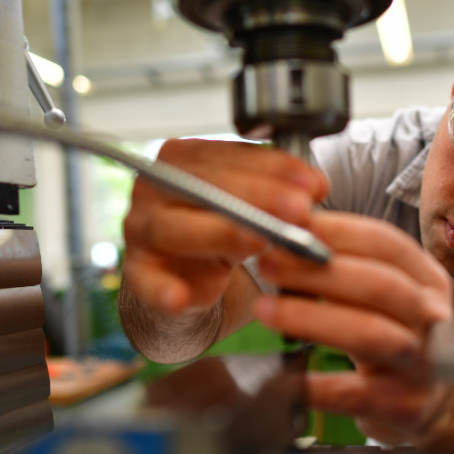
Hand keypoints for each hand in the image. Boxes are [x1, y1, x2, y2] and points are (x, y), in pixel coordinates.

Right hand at [123, 136, 327, 315]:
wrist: (184, 272)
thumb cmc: (220, 227)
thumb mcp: (252, 207)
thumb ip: (279, 193)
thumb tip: (316, 186)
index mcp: (185, 159)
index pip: (230, 154)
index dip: (274, 168)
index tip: (312, 184)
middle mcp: (157, 186)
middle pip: (205, 186)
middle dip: (257, 197)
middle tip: (299, 210)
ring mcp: (141, 227)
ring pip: (176, 228)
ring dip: (221, 234)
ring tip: (258, 240)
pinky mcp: (137, 270)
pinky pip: (146, 281)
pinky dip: (162, 291)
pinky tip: (181, 298)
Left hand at [252, 211, 453, 448]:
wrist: (421, 404)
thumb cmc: (388, 336)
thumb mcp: (377, 294)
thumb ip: (343, 263)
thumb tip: (291, 228)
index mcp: (427, 279)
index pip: (387, 243)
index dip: (338, 231)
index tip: (291, 225)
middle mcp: (432, 317)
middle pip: (379, 284)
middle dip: (318, 271)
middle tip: (268, 264)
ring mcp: (424, 363)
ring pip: (370, 334)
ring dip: (311, 318)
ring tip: (264, 310)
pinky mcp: (405, 406)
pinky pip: (356, 393)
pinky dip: (318, 385)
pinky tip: (286, 377)